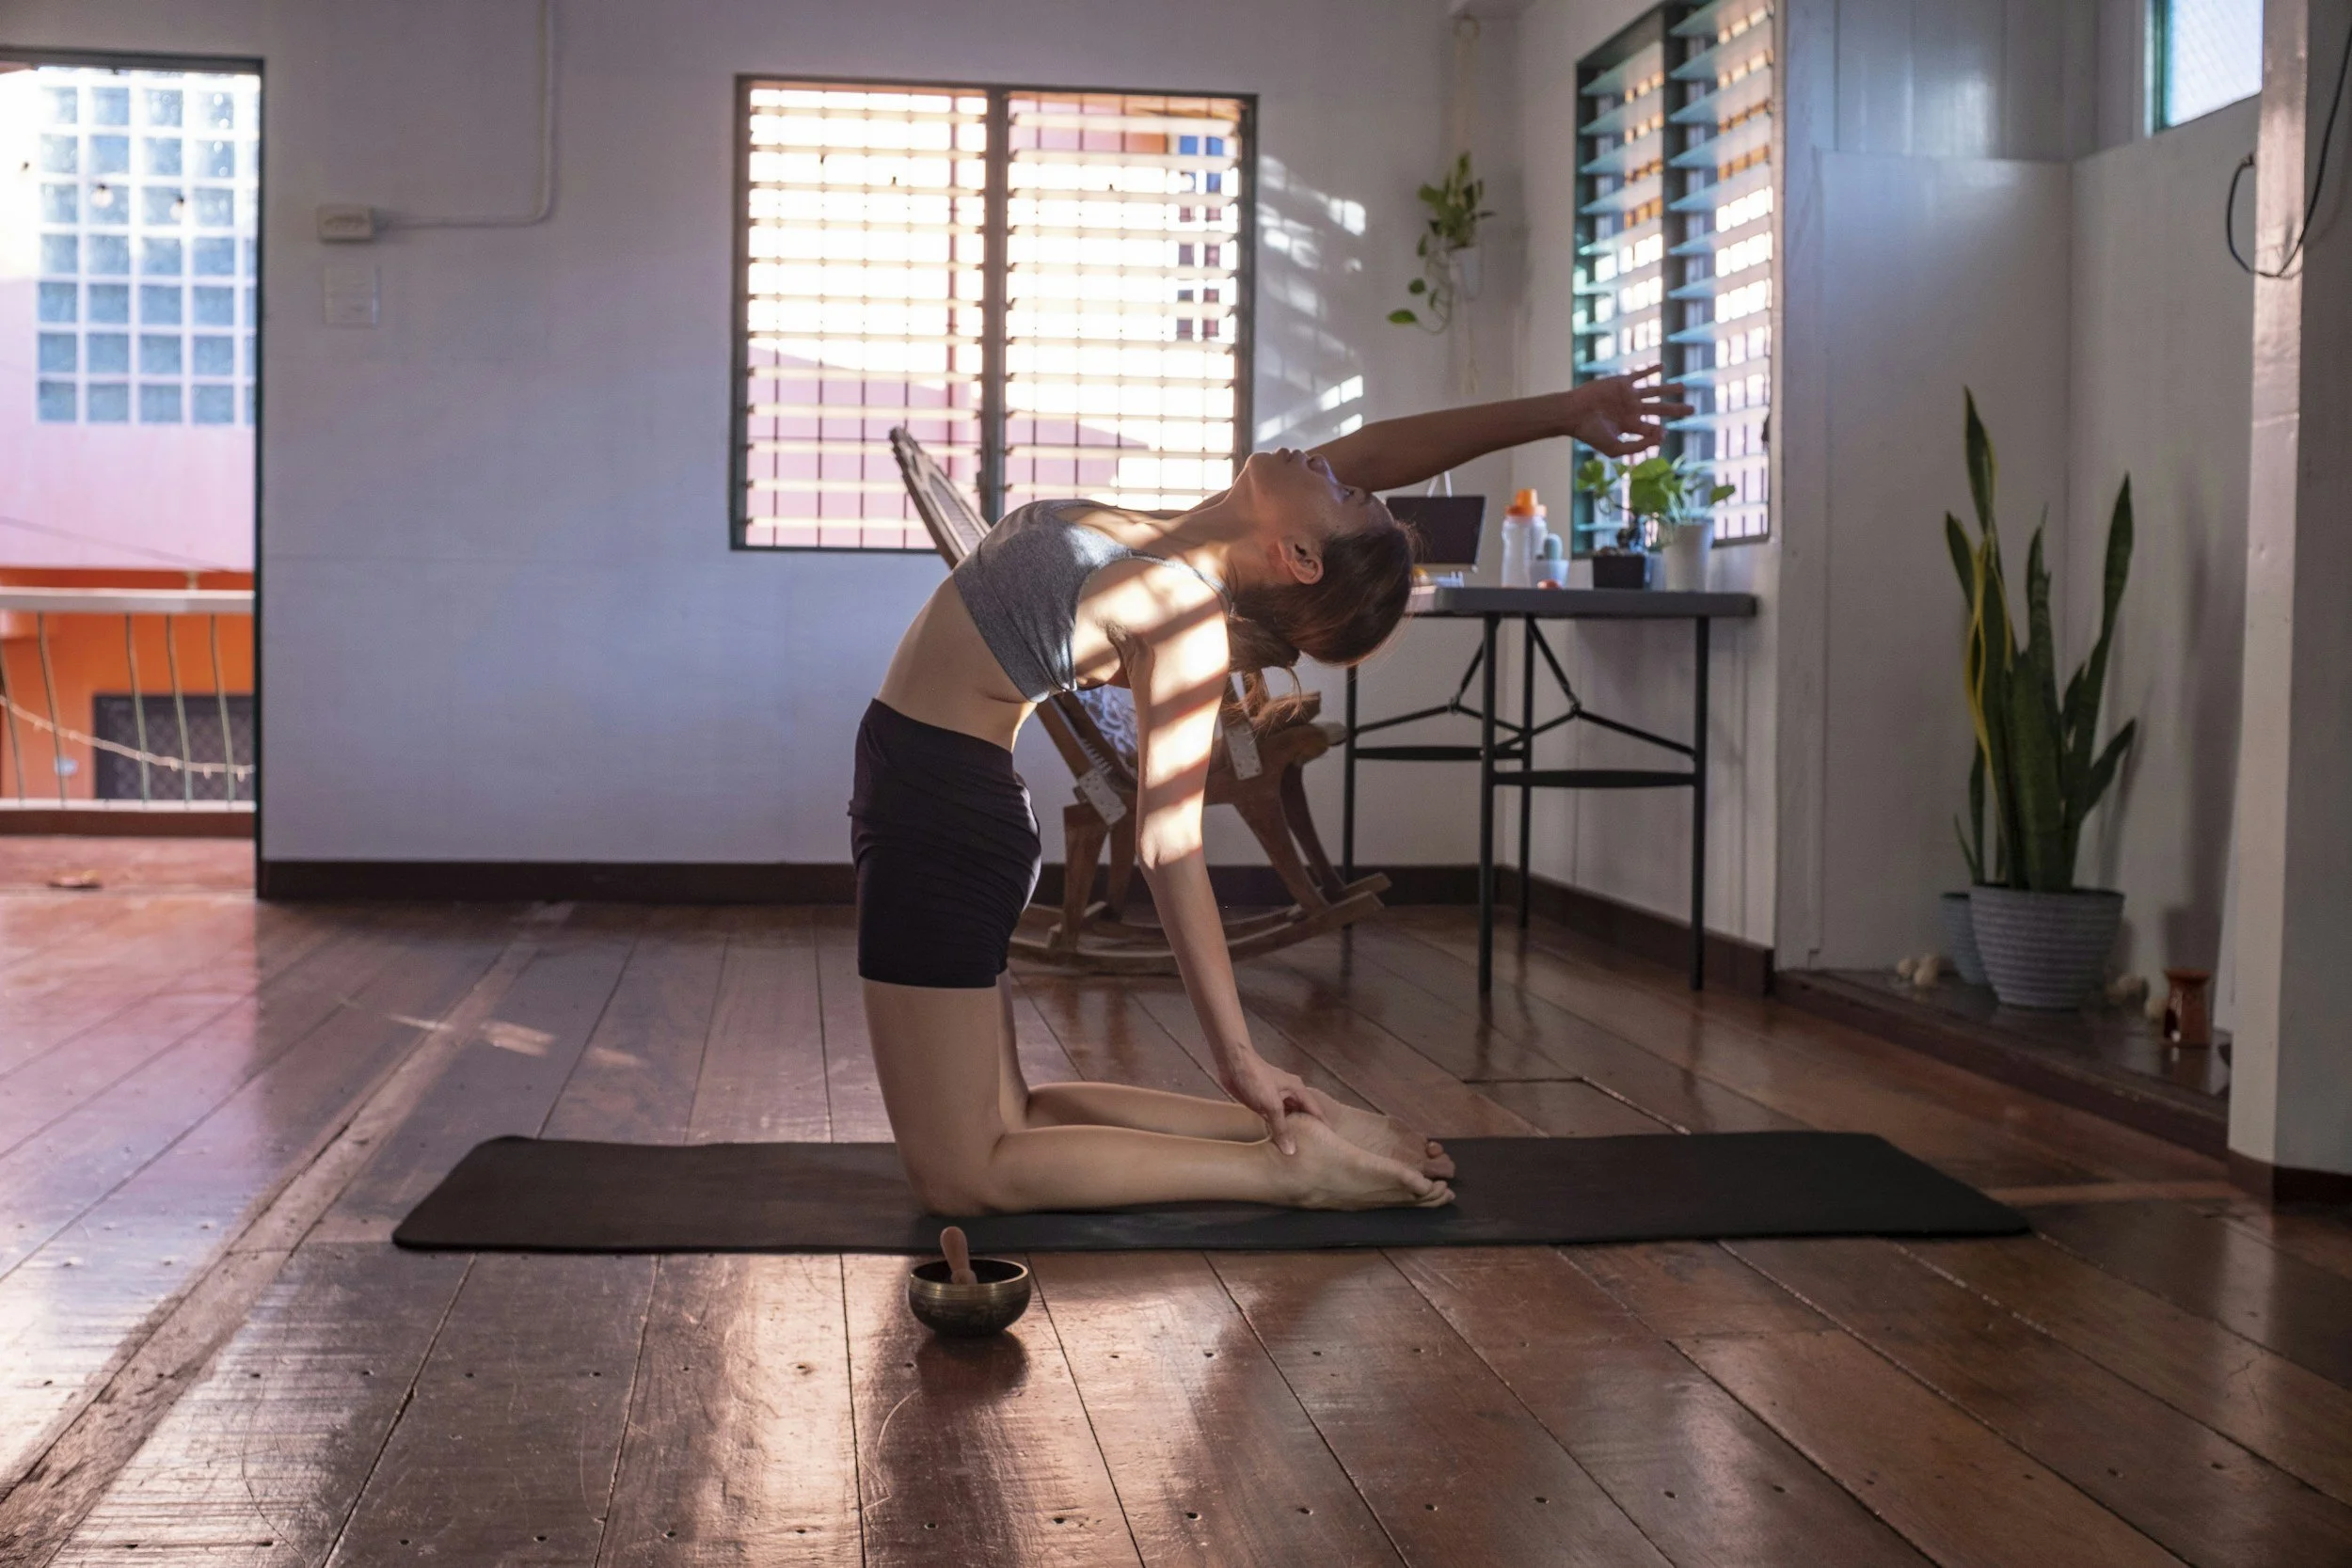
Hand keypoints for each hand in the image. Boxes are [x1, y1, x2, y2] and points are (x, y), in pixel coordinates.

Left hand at [1217, 1050, 1322, 1154]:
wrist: (1232, 1063)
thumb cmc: (1256, 1078)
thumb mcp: (1272, 1104)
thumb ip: (1282, 1127)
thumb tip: (1291, 1150)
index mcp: (1298, 1091)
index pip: (1316, 1112)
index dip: (1323, 1127)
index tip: (1330, 1144)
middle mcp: (1290, 1096)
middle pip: (1303, 1116)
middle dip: (1307, 1131)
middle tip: (1314, 1152)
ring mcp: (1276, 1100)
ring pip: (1288, 1119)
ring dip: (1291, 1132)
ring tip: (1298, 1152)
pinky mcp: (1262, 1104)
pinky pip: (1273, 1120)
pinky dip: (1276, 1130)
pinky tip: (1278, 1143)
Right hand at [1564, 367, 1692, 456]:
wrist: (1573, 413)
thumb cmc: (1590, 433)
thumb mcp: (1614, 448)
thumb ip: (1637, 447)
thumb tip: (1661, 437)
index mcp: (1630, 426)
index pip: (1653, 429)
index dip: (1660, 432)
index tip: (1663, 433)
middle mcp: (1632, 411)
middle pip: (1660, 410)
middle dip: (1677, 410)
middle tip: (1693, 409)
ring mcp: (1628, 396)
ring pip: (1655, 392)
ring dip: (1669, 389)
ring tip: (1683, 387)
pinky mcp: (1622, 383)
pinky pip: (1640, 375)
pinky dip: (1651, 370)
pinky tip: (1662, 367)